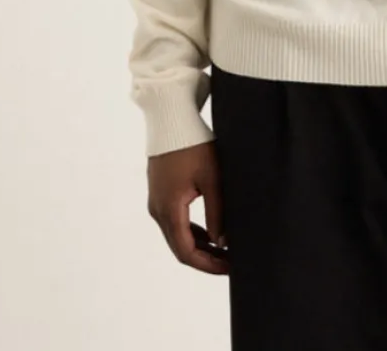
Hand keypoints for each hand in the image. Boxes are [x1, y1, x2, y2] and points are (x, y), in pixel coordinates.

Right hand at [147, 141, 228, 275]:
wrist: (171, 119)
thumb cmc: (193, 145)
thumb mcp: (212, 179)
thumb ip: (217, 213)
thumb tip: (222, 242)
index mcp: (170, 209)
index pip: (186, 252)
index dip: (208, 264)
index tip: (229, 267)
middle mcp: (158, 210)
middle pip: (180, 248)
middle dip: (205, 259)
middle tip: (230, 262)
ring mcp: (156, 202)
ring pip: (176, 236)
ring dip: (198, 246)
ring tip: (224, 251)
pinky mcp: (159, 194)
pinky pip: (174, 222)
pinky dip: (191, 232)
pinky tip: (210, 234)